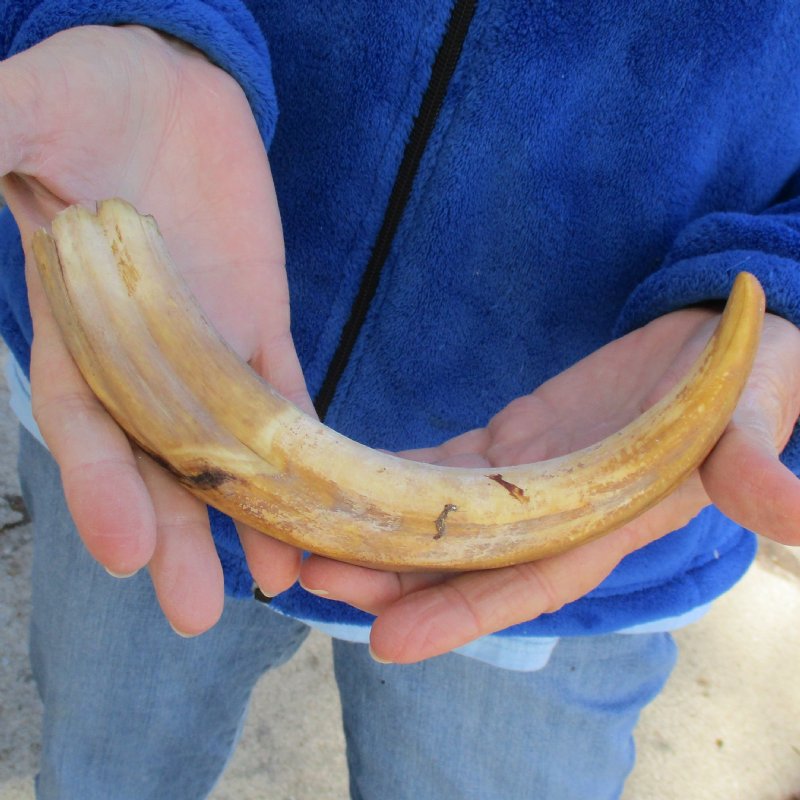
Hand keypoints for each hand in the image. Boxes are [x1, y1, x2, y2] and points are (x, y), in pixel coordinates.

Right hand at [0, 25, 308, 633]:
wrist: (164, 88)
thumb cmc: (85, 93)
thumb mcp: (31, 110)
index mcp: (78, 324)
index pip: (86, 418)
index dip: (98, 484)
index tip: (124, 551)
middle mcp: (142, 354)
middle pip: (156, 458)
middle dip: (176, 533)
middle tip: (194, 614)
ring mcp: (207, 346)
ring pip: (229, 444)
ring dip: (251, 513)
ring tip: (281, 581)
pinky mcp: (259, 326)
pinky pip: (286, 395)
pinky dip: (303, 447)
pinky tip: (325, 500)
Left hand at [299, 306, 799, 661]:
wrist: (723, 339)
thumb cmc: (747, 376)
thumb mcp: (753, 410)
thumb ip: (751, 462)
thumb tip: (794, 513)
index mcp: (612, 521)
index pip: (530, 582)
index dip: (461, 613)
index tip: (385, 641)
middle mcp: (560, 514)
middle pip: (466, 560)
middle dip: (391, 578)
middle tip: (309, 580)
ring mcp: (530, 479)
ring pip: (444, 519)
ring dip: (380, 532)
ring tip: (309, 538)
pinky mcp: (514, 441)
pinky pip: (445, 466)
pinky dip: (397, 477)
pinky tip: (346, 480)